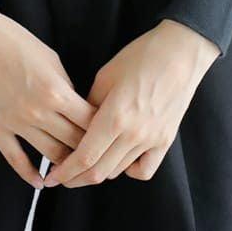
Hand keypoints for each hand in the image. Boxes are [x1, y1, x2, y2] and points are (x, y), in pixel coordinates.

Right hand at [0, 2, 96, 190]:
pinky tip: (41, 182)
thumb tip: (75, 107)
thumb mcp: (50, 58)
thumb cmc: (14, 41)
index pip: (89, 122)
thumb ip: (65, 86)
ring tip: (74, 169)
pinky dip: (30, 174)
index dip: (102, 129)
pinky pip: (16, 159)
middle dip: (88, 149)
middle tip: (97, 155)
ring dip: (64, 164)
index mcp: (56, 91)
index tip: (108, 134)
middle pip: (73, 141)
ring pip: (50, 154)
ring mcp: (15, 123)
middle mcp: (38, 111)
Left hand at [41, 19, 220, 188]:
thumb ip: (89, 107)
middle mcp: (134, 134)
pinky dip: (129, 170)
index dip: (65, 172)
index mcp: (115, 117)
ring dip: (98, 173)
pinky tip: (120, 160)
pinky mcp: (166, 140)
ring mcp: (152, 140)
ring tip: (85, 166)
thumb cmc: (140, 57)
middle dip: (76, 178)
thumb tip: (78, 126)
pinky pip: (144, 169)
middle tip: (62, 177)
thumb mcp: (105, 77)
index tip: (51, 177)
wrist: (179, 52)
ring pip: (118, 171)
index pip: (84, 157)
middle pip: (99, 171)